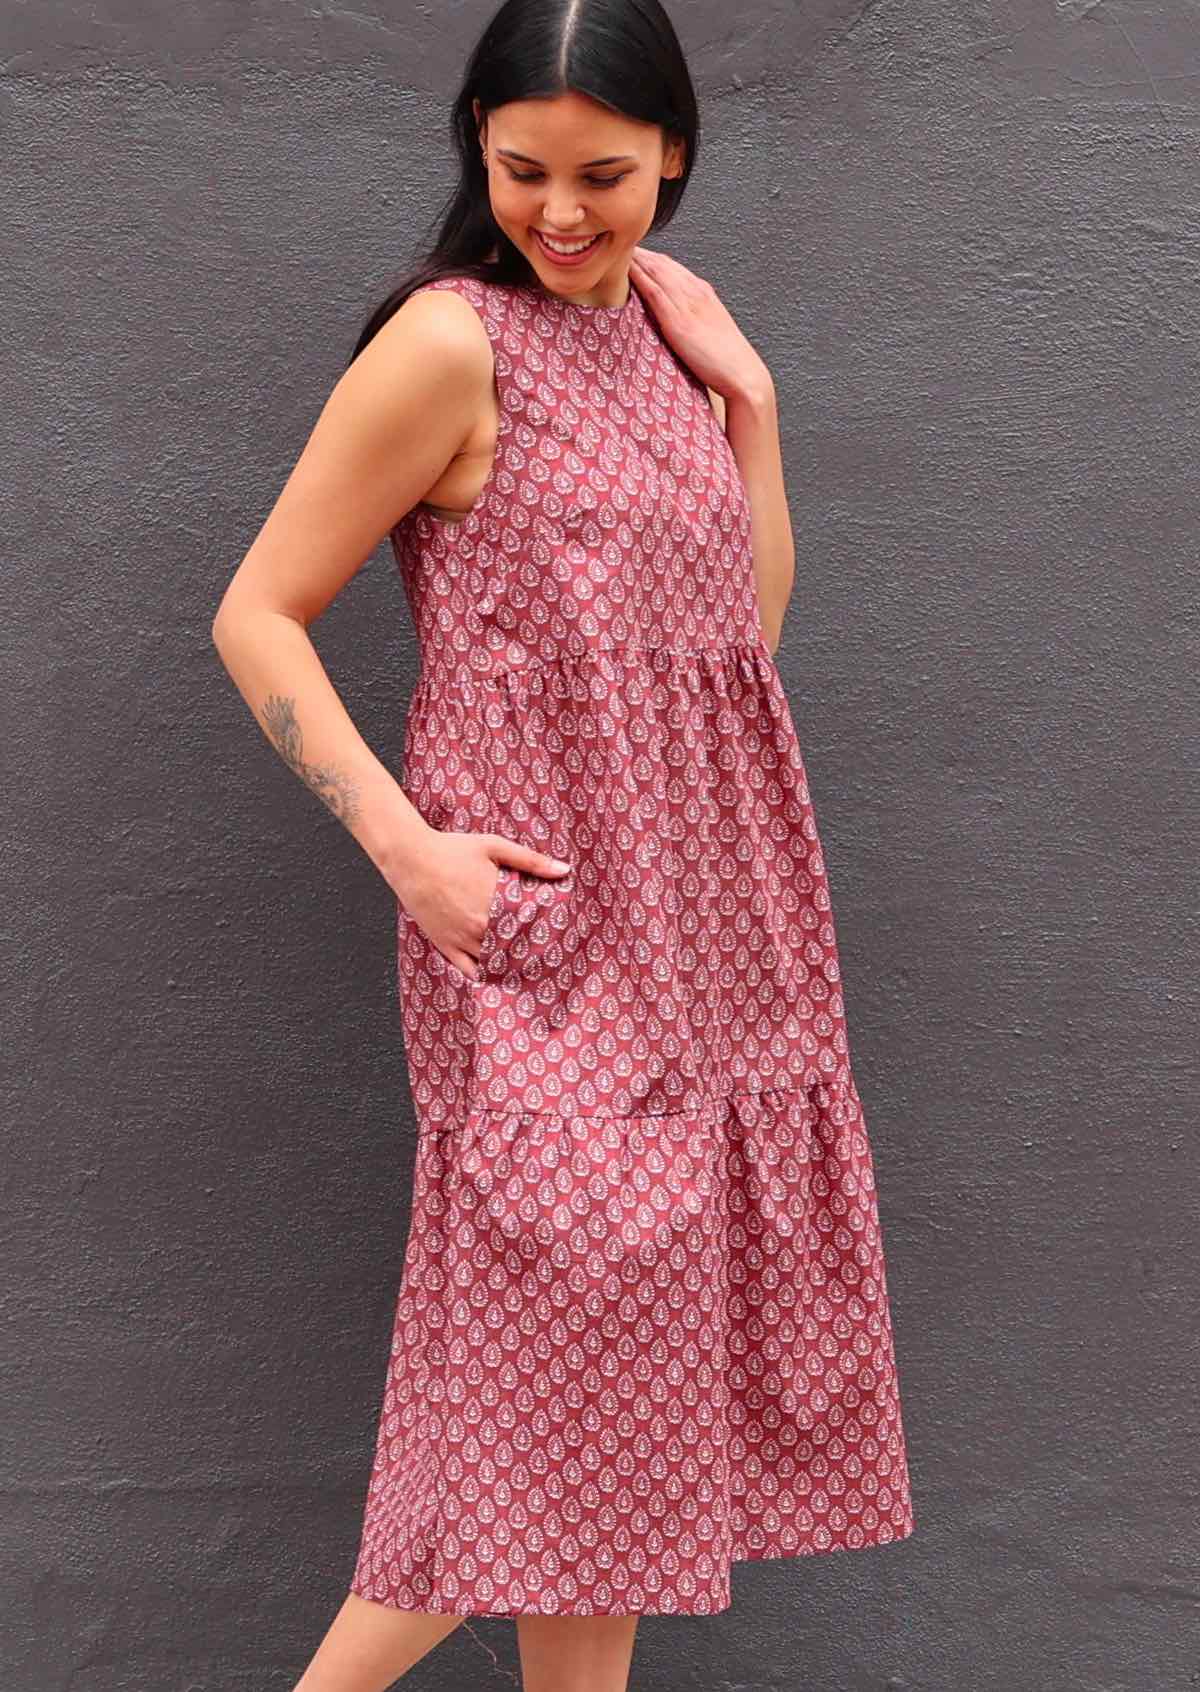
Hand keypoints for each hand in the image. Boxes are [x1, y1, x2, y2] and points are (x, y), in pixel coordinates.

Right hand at [391, 829, 571, 981]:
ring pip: (495, 962)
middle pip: (516, 949)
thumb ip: (531, 860)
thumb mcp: (494, 847)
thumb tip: (564, 870)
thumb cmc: (451, 849)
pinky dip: (484, 975)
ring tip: (528, 969)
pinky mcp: (445, 945)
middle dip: (532, 952)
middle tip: (549, 958)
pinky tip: (496, 975)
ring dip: (510, 964)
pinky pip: (468, 970)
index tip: (560, 939)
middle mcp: (481, 926)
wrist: (410, 857)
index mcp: (497, 903)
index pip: (532, 928)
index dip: (548, 935)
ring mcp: (462, 939)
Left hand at [629, 245, 770, 400]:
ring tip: (614, 248)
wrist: (742, 372)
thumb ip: (692, 321)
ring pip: (656, 271)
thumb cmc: (727, 360)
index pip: (672, 267)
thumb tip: (674, 325)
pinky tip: (625, 268)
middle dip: (640, 252)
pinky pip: (654, 291)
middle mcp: (694, 291)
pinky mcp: (677, 320)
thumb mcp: (709, 331)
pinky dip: (639, 276)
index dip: (651, 258)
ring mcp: (686, 304)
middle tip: (616, 242)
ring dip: (636, 257)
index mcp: (703, 293)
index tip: (632, 252)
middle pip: (662, 263)